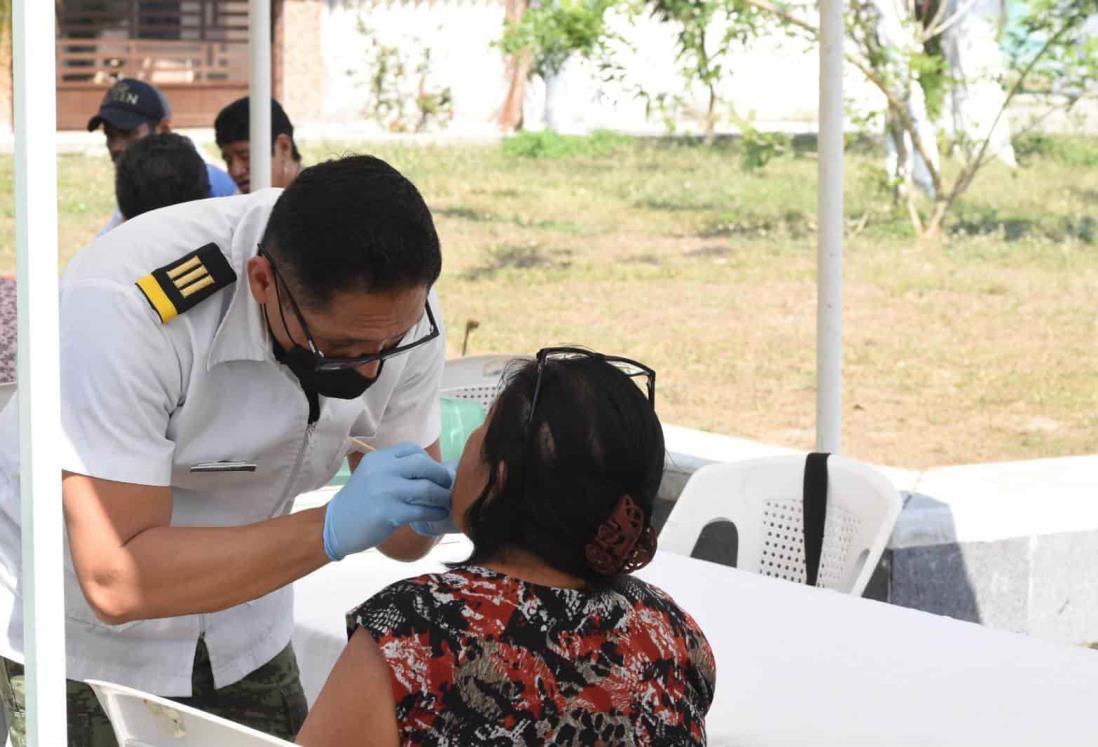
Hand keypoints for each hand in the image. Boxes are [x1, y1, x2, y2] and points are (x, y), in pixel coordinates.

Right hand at [323, 443, 451, 560]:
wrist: (335, 526)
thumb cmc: (359, 502)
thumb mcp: (372, 475)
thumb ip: (396, 470)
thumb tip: (434, 470)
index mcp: (378, 459)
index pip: (412, 450)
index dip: (429, 460)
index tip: (434, 473)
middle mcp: (382, 471)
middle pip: (424, 465)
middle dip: (441, 476)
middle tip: (448, 485)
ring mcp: (386, 492)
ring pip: (427, 488)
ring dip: (442, 496)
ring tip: (446, 502)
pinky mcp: (389, 513)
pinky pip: (422, 510)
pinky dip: (436, 512)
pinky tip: (438, 514)